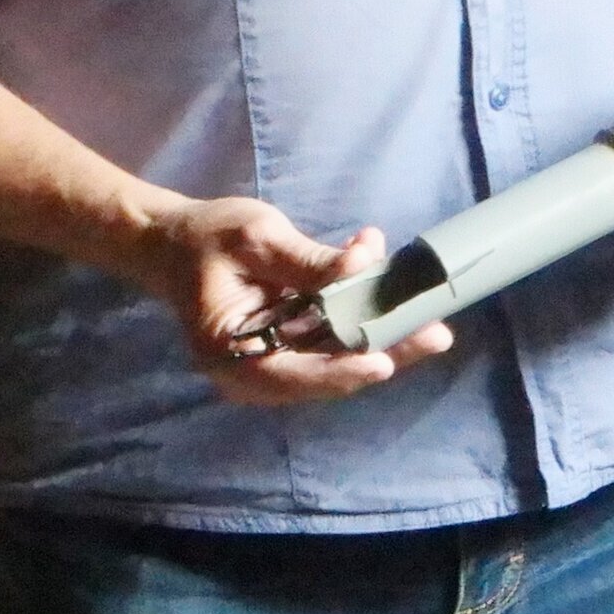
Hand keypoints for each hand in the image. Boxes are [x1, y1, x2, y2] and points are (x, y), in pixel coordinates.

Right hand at [129, 195, 455, 404]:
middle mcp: (254, 370)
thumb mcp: (256, 239)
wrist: (177, 242)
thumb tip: (360, 265)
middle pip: (329, 372)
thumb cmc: (207, 239)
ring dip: (387, 334)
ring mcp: (276, 361)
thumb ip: (307, 260)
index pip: (292, 374)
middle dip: (386, 351)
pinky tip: (392, 284)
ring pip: (342, 359)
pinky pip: (338, 341)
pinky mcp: (294, 345)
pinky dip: (368, 316)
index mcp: (230, 354)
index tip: (384, 362)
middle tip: (436, 335)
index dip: (341, 370)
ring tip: (432, 319)